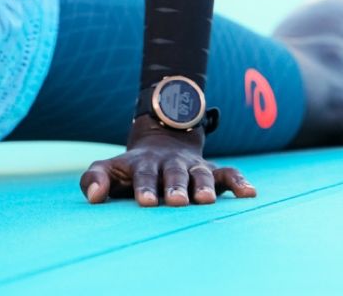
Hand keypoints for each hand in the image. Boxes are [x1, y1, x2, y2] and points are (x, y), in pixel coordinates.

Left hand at [79, 117, 255, 207]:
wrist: (161, 140)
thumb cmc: (131, 168)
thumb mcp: (109, 167)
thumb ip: (94, 178)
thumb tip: (93, 197)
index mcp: (144, 164)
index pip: (143, 174)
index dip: (145, 187)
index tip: (146, 202)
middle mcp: (170, 163)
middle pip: (174, 173)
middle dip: (175, 186)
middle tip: (176, 202)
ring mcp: (192, 165)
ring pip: (201, 173)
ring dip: (203, 185)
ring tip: (205, 200)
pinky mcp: (211, 169)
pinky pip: (228, 173)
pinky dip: (238, 181)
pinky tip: (249, 193)